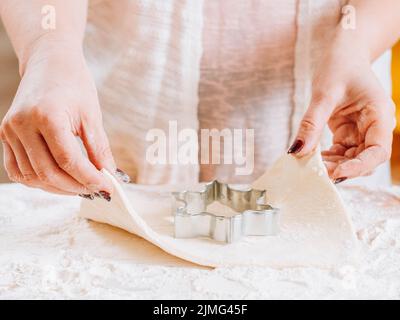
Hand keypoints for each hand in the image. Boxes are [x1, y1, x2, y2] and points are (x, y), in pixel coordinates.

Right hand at [0, 43, 114, 196]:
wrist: (49, 62)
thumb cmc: (74, 84)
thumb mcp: (92, 115)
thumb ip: (99, 149)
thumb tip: (110, 176)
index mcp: (47, 116)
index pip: (69, 161)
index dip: (90, 179)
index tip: (107, 188)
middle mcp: (22, 125)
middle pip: (49, 173)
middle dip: (76, 187)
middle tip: (96, 190)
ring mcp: (10, 131)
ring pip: (32, 176)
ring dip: (58, 188)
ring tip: (80, 186)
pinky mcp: (5, 135)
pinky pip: (18, 170)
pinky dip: (38, 181)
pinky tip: (58, 180)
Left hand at [288, 33, 395, 182]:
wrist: (344, 53)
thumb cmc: (340, 66)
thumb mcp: (324, 94)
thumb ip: (311, 123)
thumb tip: (296, 151)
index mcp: (379, 115)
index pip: (378, 151)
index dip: (359, 167)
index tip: (335, 172)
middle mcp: (375, 127)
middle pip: (365, 160)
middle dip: (342, 168)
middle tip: (316, 173)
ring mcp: (362, 131)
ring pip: (351, 159)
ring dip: (332, 165)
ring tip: (309, 166)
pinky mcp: (349, 132)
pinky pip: (340, 152)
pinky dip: (327, 157)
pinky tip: (310, 158)